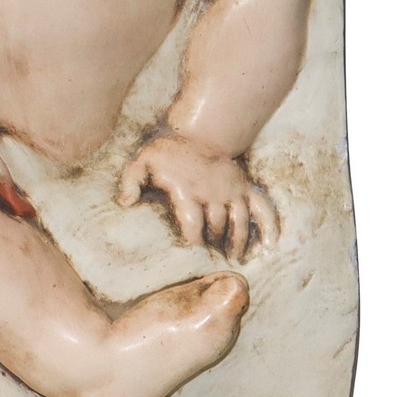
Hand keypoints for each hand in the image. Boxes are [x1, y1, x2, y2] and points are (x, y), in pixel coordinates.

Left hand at [117, 133, 277, 257]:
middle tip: (211, 263)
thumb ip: (129, 182)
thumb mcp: (140, 162)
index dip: (192, 239)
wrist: (196, 133)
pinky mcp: (244, 187)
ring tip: (235, 259)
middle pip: (216, 225)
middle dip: (214, 244)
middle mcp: (212, 192)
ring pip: (240, 221)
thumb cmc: (165, 153)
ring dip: (238, 242)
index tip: (191, 252)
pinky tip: (271, 245)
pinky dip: (270, 226)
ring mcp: (232, 190)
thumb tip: (125, 203)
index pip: (192, 220)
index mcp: (187, 189)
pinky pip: (263, 207)